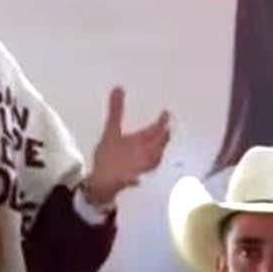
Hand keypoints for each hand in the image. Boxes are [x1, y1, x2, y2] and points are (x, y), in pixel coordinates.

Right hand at [84, 87, 169, 205]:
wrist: (105, 183)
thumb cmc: (108, 157)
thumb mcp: (110, 131)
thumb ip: (115, 110)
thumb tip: (119, 89)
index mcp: (143, 140)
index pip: (157, 129)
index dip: (163, 121)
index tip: (167, 114)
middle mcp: (148, 152)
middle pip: (160, 142)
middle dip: (165, 134)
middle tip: (167, 127)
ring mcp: (145, 165)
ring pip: (158, 154)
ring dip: (162, 146)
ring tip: (162, 142)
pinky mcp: (140, 174)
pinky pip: (151, 165)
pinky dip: (154, 159)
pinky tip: (150, 161)